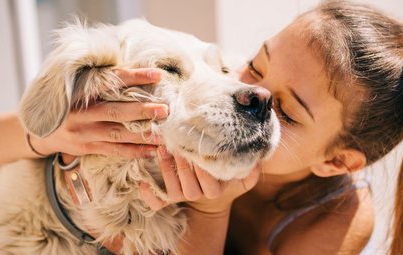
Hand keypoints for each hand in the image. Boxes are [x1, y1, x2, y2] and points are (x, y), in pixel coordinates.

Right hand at [29, 68, 166, 157]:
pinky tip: (152, 151)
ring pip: (118, 134)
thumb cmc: (66, 103)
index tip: (157, 75)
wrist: (38, 130)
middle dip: (143, 111)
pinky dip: (134, 151)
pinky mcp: (86, 148)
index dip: (134, 77)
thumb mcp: (76, 87)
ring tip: (165, 135)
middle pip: (117, 112)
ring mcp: (84, 132)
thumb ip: (99, 81)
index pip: (111, 81)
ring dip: (143, 135)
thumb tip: (133, 68)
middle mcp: (82, 113)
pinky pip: (114, 151)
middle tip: (166, 109)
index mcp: (80, 92)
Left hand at [139, 146, 260, 213]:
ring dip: (166, 170)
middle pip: (189, 186)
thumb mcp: (242, 177)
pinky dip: (150, 195)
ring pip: (173, 190)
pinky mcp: (168, 198)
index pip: (209, 183)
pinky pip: (157, 203)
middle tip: (175, 144)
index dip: (202, 170)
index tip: (198, 152)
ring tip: (162, 149)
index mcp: (215, 189)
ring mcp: (182, 197)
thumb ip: (252, 170)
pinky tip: (143, 183)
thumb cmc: (225, 177)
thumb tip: (259, 158)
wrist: (211, 196)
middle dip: (181, 165)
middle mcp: (198, 194)